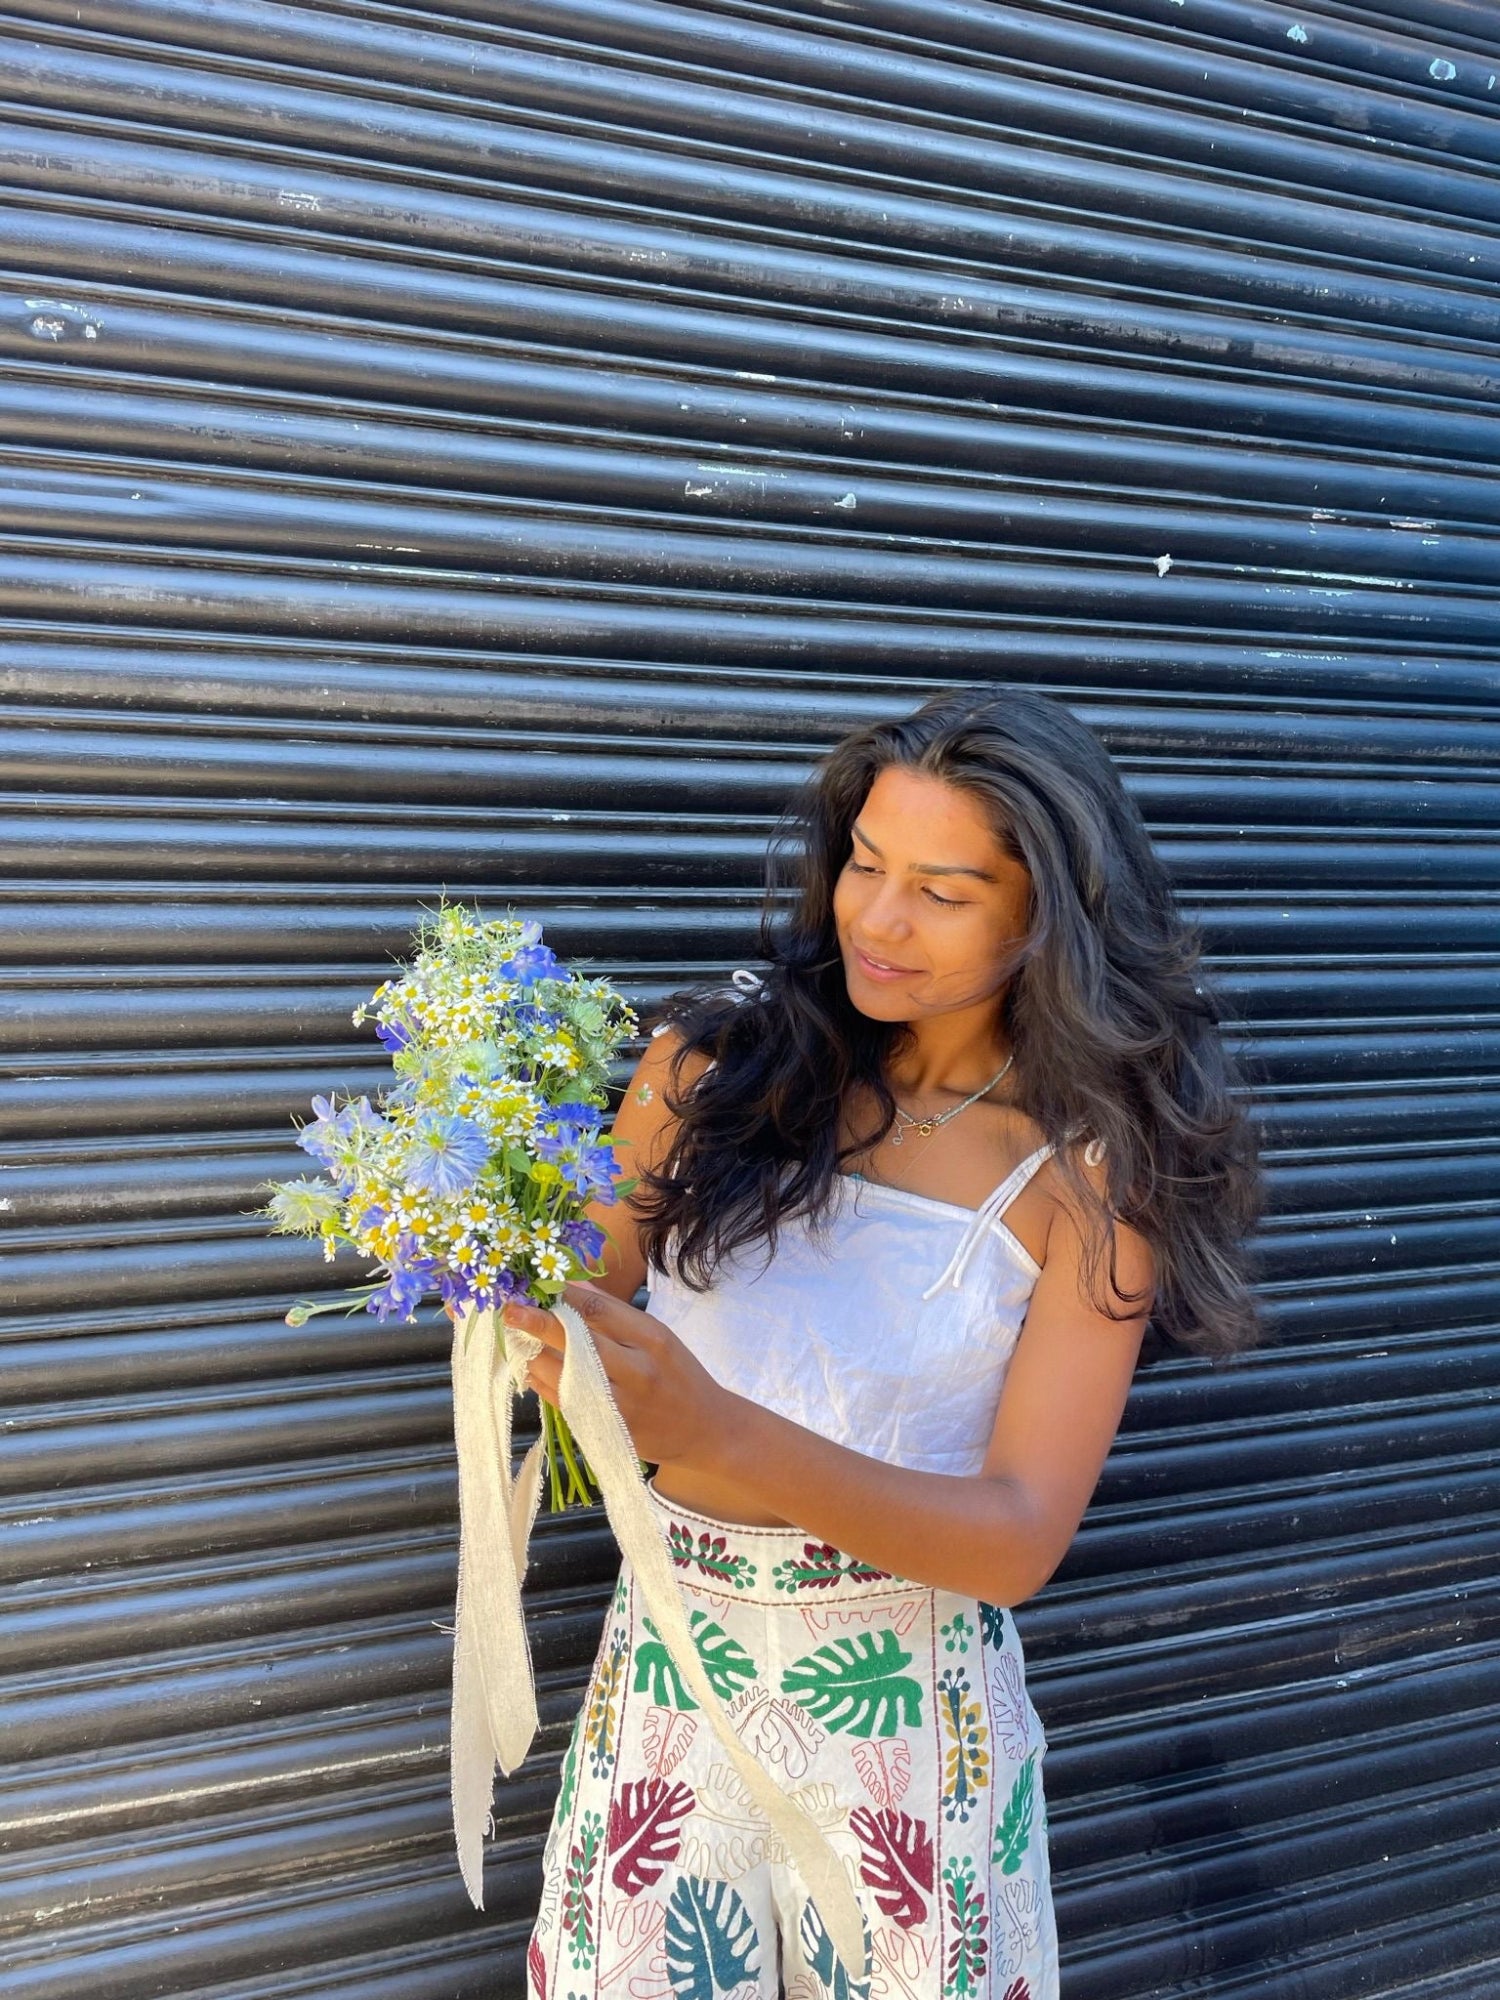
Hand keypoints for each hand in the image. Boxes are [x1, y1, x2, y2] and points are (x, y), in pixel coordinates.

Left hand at [500, 1280, 729, 1471]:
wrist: (704, 1432)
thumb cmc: (679, 1376)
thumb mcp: (657, 1336)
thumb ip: (615, 1312)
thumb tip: (573, 1285)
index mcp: (652, 1338)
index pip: (599, 1311)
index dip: (563, 1296)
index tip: (535, 1284)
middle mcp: (636, 1370)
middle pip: (577, 1342)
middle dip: (538, 1323)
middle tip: (509, 1308)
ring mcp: (620, 1403)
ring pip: (563, 1375)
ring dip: (533, 1354)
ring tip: (515, 1338)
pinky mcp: (605, 1429)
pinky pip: (562, 1402)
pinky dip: (541, 1383)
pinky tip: (529, 1368)